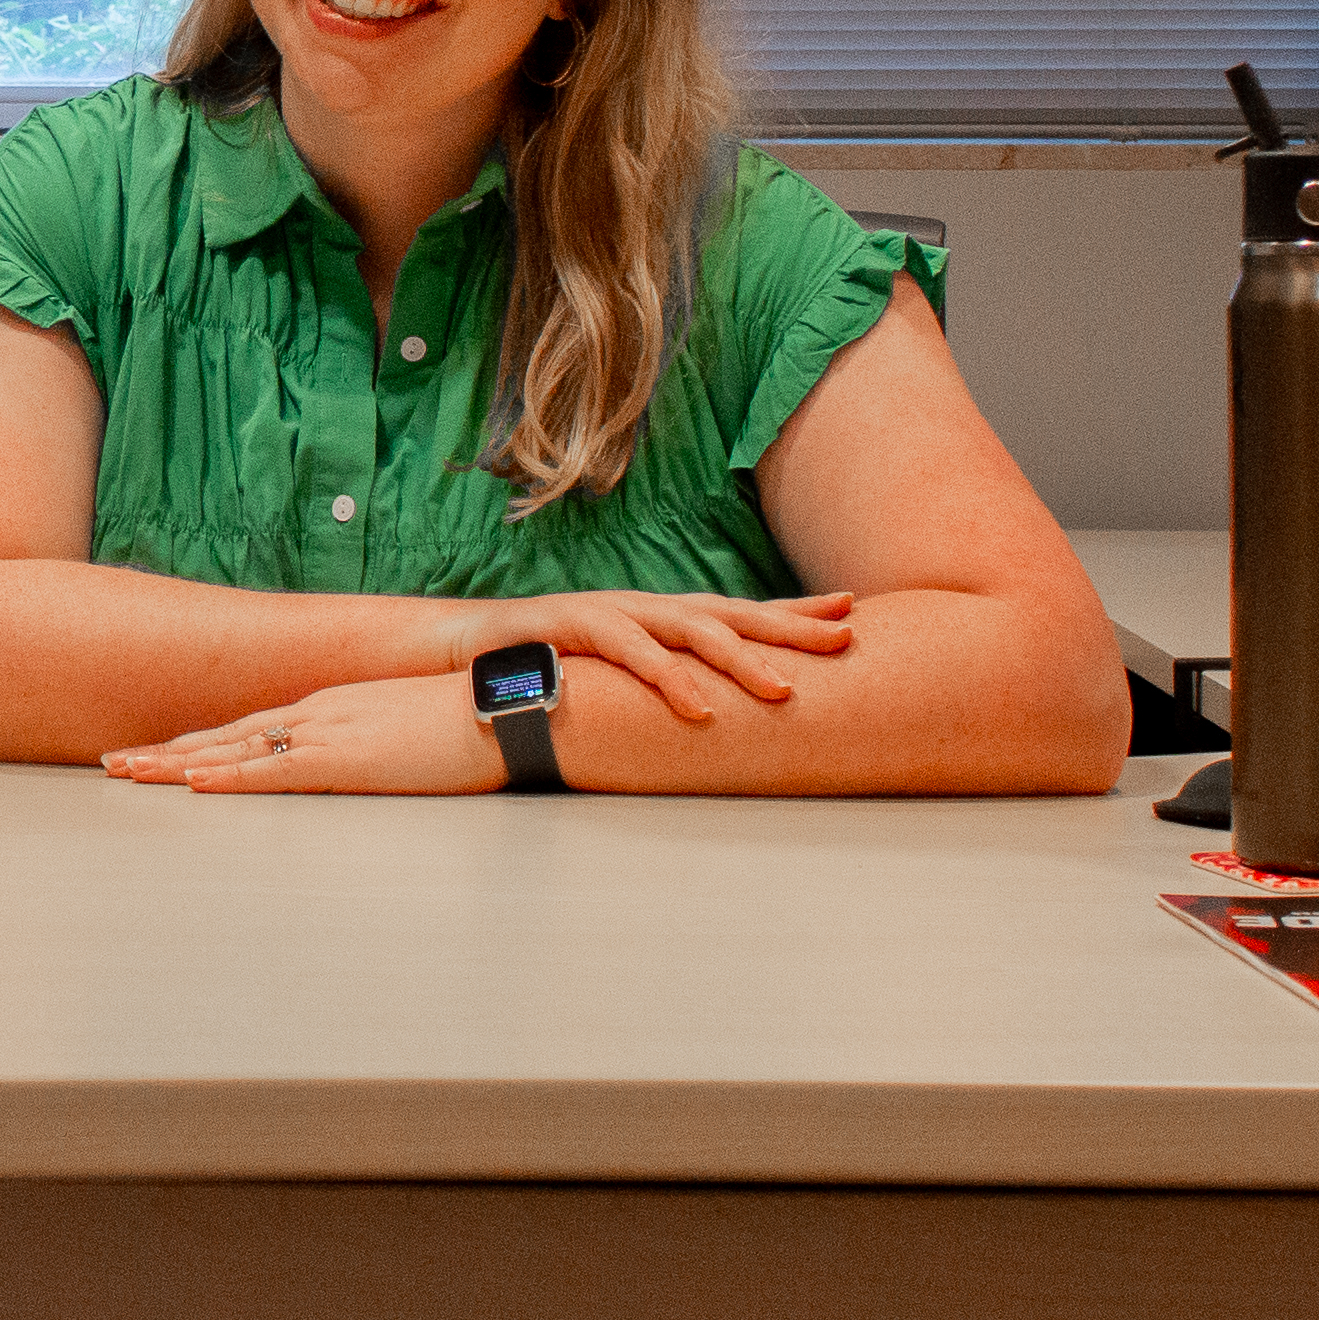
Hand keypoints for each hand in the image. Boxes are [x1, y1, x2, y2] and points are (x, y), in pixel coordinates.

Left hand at [109, 673, 500, 792]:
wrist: (508, 704)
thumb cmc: (472, 718)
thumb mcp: (411, 727)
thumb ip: (379, 737)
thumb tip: (370, 754)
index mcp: (332, 707)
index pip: (251, 728)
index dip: (200, 743)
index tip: (158, 754)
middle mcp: (319, 713)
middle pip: (227, 736)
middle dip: (166, 752)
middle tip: (114, 765)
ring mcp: (329, 733)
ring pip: (234, 752)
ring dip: (176, 765)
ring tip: (126, 773)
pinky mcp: (347, 760)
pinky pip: (275, 772)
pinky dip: (229, 778)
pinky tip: (193, 784)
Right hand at [523, 587, 853, 722]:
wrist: (467, 646)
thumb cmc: (549, 664)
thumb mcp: (617, 672)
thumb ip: (663, 679)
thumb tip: (717, 711)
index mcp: (660, 618)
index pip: (738, 611)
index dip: (793, 611)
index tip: (852, 612)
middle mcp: (645, 608)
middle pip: (729, 613)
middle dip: (790, 627)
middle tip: (846, 641)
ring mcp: (612, 612)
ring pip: (689, 629)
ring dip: (739, 659)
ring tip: (783, 691)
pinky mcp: (575, 627)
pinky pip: (631, 653)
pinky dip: (668, 679)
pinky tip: (700, 708)